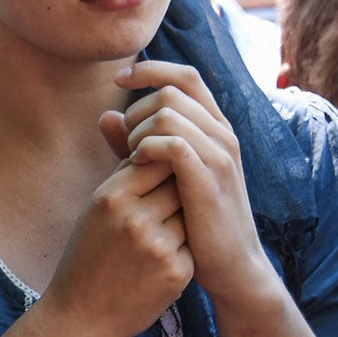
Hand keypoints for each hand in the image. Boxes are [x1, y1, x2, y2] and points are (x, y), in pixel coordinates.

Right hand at [37, 152, 193, 336]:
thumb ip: (118, 166)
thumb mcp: (93, 209)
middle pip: (178, 180)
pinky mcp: (177, 271)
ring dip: (181, 217)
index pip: (156, 156)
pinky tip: (157, 263)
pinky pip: (192, 242)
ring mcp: (159, 246)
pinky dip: (181, 248)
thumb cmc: (86, 257)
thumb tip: (120, 116)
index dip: (161, 163)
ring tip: (155, 237)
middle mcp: (135, 218)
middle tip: (159, 206)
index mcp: (109, 197)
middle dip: (174, 188)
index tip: (155, 176)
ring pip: (189, 210)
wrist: (80, 318)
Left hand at [105, 60, 274, 311]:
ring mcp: (220, 155)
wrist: (231, 267)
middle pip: (171, 91)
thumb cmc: (194, 223)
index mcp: (215, 128)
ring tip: (131, 160)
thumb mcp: (162, 176)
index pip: (186, 76)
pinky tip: (136, 167)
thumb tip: (106, 115)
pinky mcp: (210, 179)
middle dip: (137, 110)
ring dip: (138, 131)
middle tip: (126, 145)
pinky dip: (146, 148)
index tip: (118, 80)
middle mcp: (222, 134)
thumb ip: (134, 144)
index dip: (151, 69)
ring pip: (168, 113)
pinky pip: (172, 143)